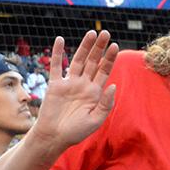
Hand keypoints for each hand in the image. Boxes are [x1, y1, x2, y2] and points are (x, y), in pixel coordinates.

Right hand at [32, 31, 119, 149]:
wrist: (54, 137)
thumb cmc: (76, 132)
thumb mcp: (96, 120)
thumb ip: (106, 104)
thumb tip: (113, 85)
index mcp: (95, 93)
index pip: (104, 71)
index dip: (109, 58)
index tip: (115, 46)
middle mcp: (83, 85)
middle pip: (93, 62)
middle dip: (100, 48)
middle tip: (106, 33)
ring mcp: (69, 83)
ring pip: (78, 60)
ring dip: (84, 47)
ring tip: (92, 33)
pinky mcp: (55, 85)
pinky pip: (56, 66)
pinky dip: (58, 53)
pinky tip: (60, 40)